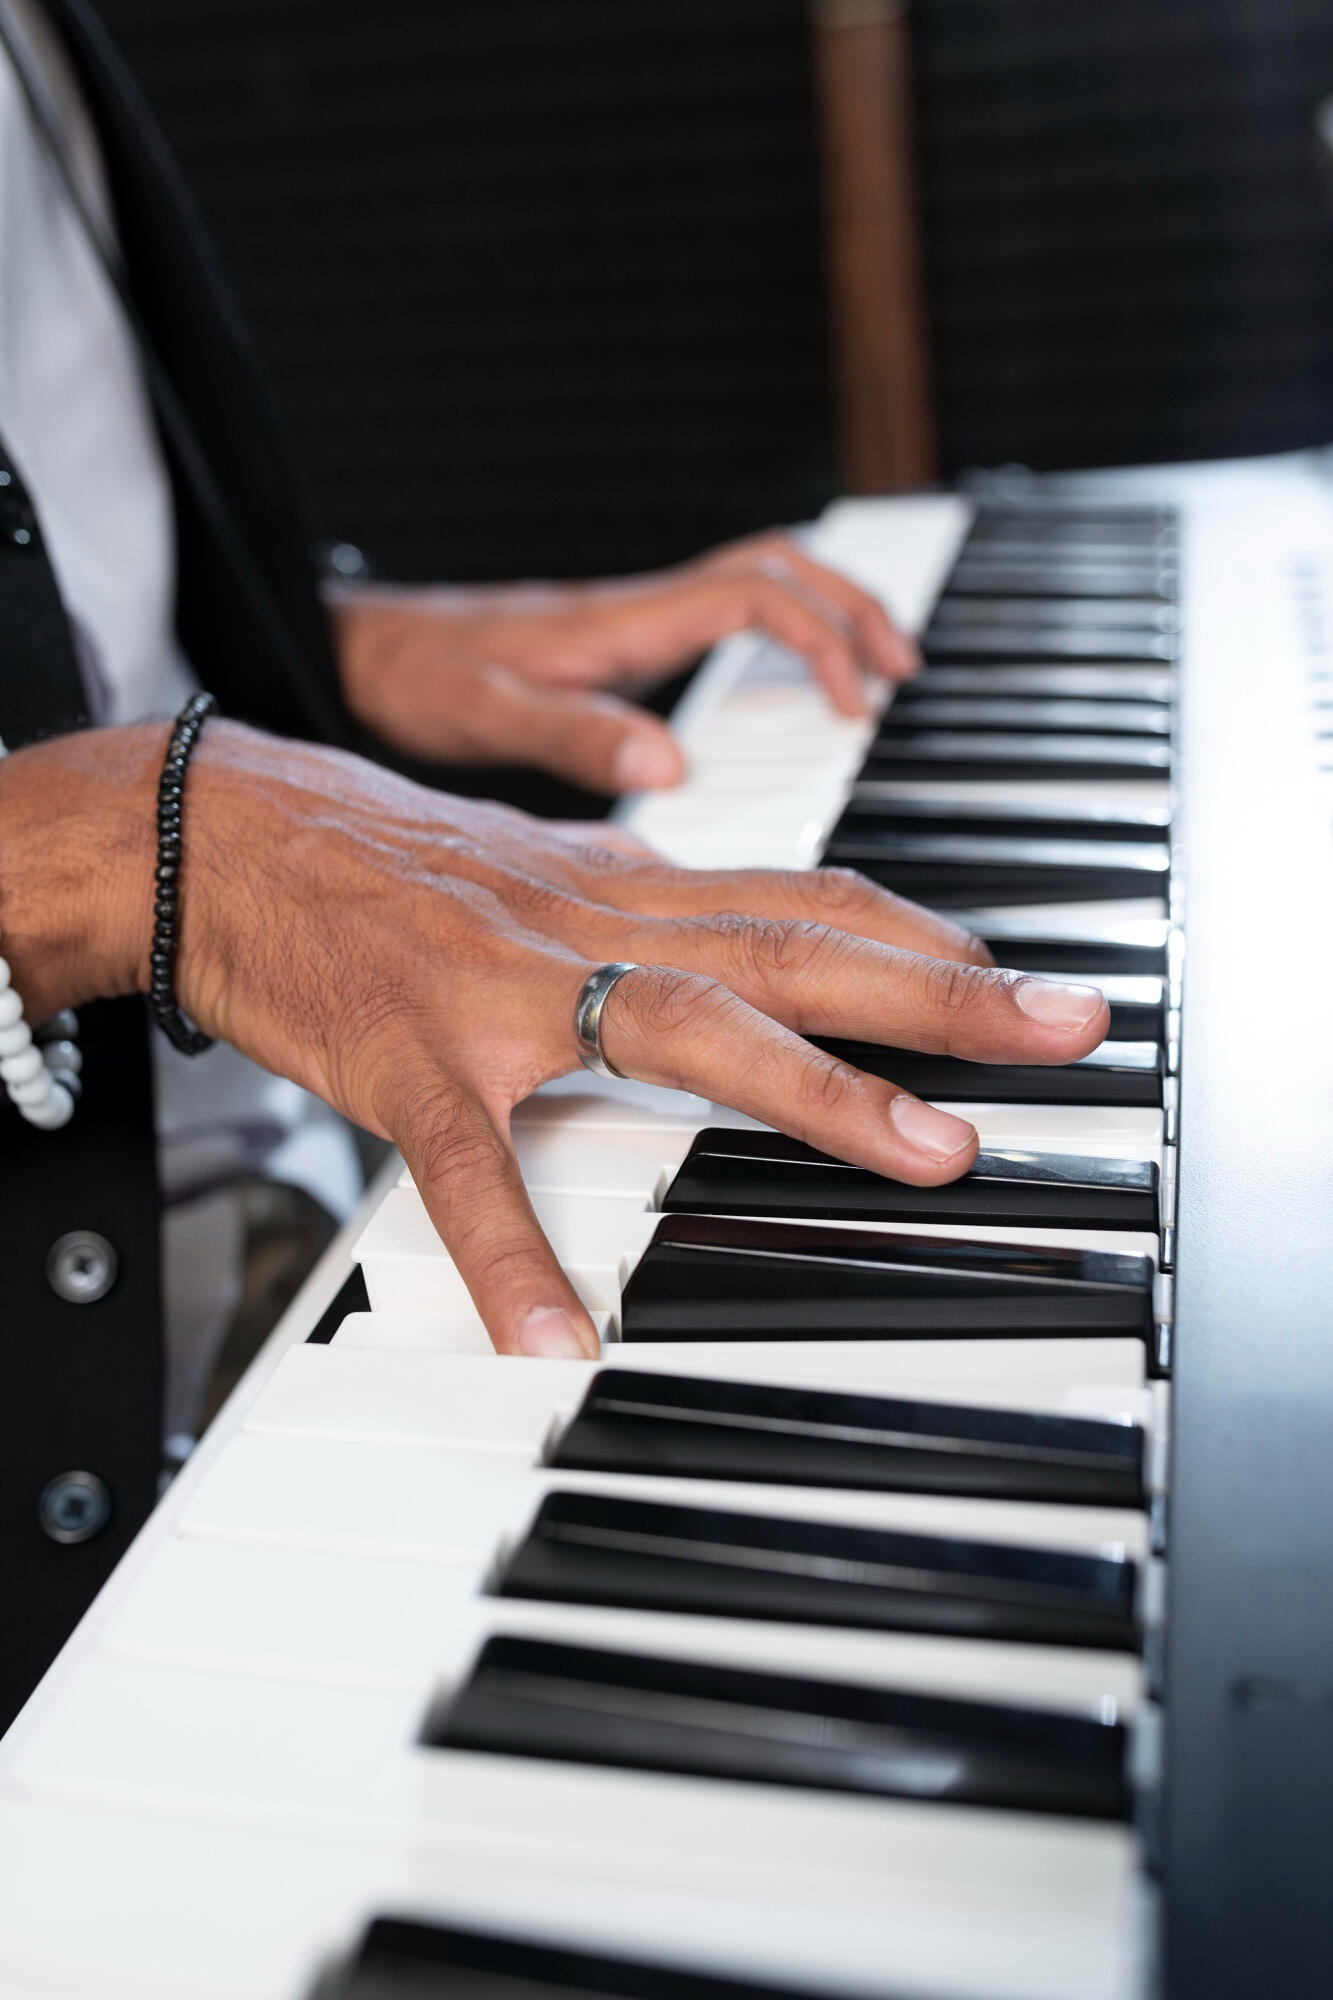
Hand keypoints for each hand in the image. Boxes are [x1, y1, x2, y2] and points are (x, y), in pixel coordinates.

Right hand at [0, 724, 1108, 1359]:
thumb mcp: (540, 870)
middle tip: (1067, 1028)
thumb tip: (741, 944)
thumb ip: (646, 911)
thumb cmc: (384, 863)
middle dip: (942, 993)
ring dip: (813, 1092)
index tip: (1023, 975)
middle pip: (794, 948)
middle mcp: (590, 923)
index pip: (805, 896)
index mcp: (623, 887)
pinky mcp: (409, 1062)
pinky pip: (470, 1168)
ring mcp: (504, 992)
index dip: (924, 934)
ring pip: (680, 1027)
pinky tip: (557, 1338)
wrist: (218, 829)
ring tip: (926, 1156)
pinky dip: (513, 1253)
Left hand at [334, 530, 918, 793]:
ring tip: (872, 675)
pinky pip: (723, 615)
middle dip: (853, 606)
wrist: (366, 653)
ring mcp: (634, 621)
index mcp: (625, 620)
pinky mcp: (621, 642)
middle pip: (779, 566)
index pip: (756, 595)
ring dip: (824, 613)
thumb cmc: (419, 678)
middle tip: (902, 669)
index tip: (854, 703)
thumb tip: (670, 764)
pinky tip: (782, 689)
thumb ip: (576, 736)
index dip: (821, 638)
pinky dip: (776, 637)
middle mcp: (640, 609)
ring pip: (757, 581)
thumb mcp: (489, 716)